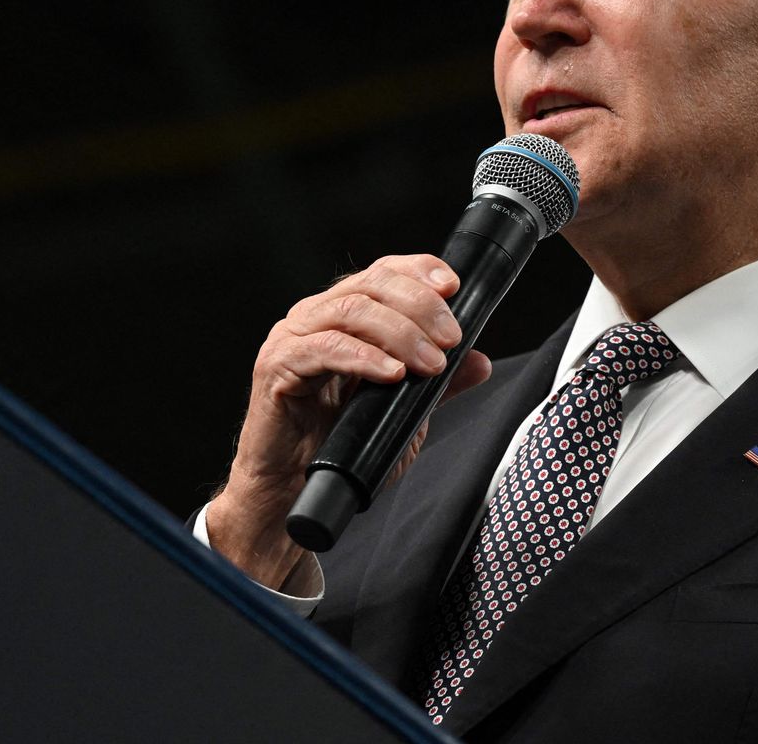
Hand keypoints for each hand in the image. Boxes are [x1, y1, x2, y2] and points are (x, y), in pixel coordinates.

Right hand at [210, 254, 493, 587]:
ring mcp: (293, 337)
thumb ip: (437, 384)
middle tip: (451, 338)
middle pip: (372, 284)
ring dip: (401, 333)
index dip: (420, 269)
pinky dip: (363, 357)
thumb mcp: (401, 411)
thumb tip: (479, 361)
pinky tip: (392, 374)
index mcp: (344, 314)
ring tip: (431, 363)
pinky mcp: (277, 366)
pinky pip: (323, 349)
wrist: (292, 488)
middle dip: (421, 306)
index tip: (454, 287)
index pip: (384, 271)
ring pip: (351, 310)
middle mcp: (316, 316)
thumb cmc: (340, 444)